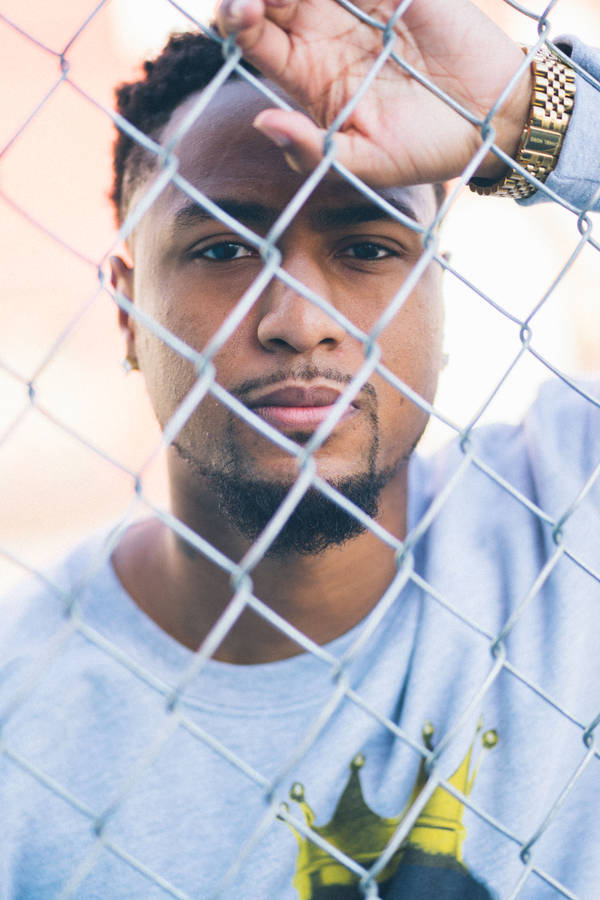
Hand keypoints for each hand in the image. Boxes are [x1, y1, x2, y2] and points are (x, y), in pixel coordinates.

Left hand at [216, 0, 531, 188]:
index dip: (238, 19)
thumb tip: (262, 124)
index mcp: (307, 75)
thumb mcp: (370, 163)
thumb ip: (315, 150)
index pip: (254, 38)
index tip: (243, 11)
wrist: (493, 118)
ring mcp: (358, 0)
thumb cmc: (426, 149)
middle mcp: (322, 31)